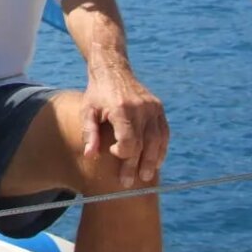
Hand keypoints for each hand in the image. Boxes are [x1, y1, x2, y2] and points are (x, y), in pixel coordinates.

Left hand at [81, 66, 168, 188]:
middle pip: (144, 144)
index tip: (113, 154)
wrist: (112, 68)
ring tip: (146, 175)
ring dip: (153, 160)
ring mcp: (152, 107)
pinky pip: (164, 132)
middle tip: (131, 182)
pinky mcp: (158, 107)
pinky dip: (161, 148)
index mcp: (122, 108)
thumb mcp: (87, 110)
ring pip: (158, 140)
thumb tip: (90, 156)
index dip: (123, 153)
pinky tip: (155, 160)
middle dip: (137, 165)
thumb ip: (89, 133)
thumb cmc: (97, 93)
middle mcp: (140, 108)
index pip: (129, 140)